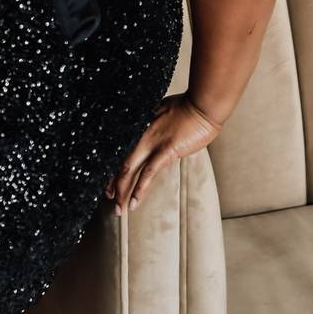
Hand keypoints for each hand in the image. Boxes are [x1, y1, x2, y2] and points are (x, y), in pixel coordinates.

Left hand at [104, 92, 223, 215]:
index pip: (120, 150)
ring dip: (122, 191)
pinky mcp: (166, 150)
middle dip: (113, 183)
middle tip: (109, 198)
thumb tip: (151, 133)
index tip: (109, 181)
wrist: (203, 105)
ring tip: (119, 209)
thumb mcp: (162, 112)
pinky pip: (148, 173)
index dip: (112, 167)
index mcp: (139, 125)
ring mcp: (152, 142)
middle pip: (120, 162)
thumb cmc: (188, 107)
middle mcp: (140, 134)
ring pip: (129, 170)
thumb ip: (153, 124)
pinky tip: (134, 202)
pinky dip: (140, 189)